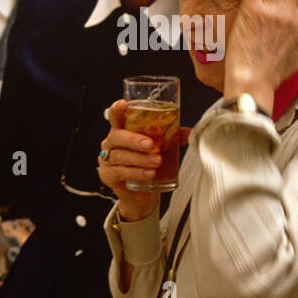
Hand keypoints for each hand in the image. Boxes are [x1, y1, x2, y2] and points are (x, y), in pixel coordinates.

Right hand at [97, 99, 162, 221]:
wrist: (141, 194)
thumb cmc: (147, 164)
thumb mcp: (160, 148)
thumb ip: (172, 137)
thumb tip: (191, 133)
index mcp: (121, 130)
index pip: (115, 116)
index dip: (116, 110)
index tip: (123, 104)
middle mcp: (111, 143)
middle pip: (117, 136)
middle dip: (134, 140)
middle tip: (151, 145)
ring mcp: (106, 160)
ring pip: (120, 156)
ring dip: (140, 159)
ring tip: (157, 162)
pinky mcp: (107, 176)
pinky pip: (119, 172)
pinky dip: (136, 173)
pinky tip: (149, 174)